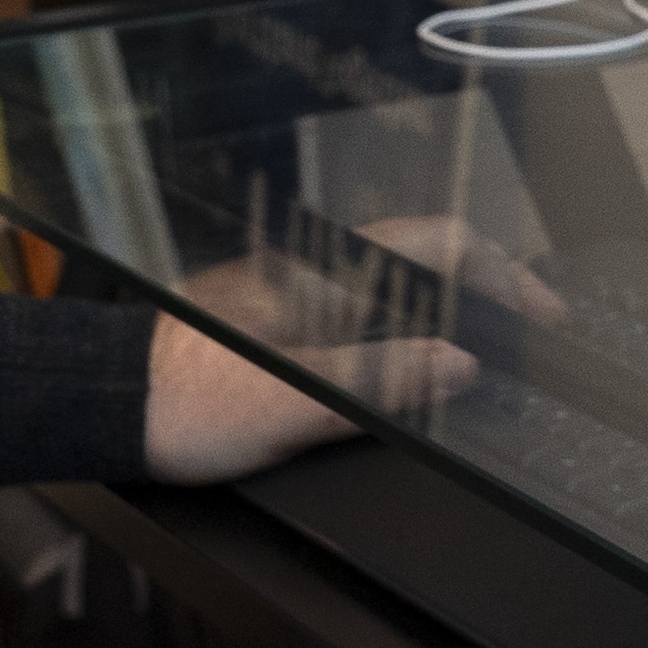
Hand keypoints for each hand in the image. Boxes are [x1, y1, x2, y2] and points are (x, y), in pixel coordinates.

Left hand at [140, 218, 552, 485]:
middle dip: (485, 282)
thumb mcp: (298, 400)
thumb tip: (457, 365)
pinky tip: (407, 355)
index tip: (539, 312)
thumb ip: (384, 380)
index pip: (443, 244)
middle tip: (524, 326)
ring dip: (446, 299)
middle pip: (423, 254)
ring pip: (392, 277)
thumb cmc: (187, 402)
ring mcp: (292, 288)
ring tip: (483, 338)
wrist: (108, 403)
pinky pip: (360, 301)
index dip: (504, 274)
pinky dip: (404, 318)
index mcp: (329, 275)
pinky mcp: (272, 314)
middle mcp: (313, 270)